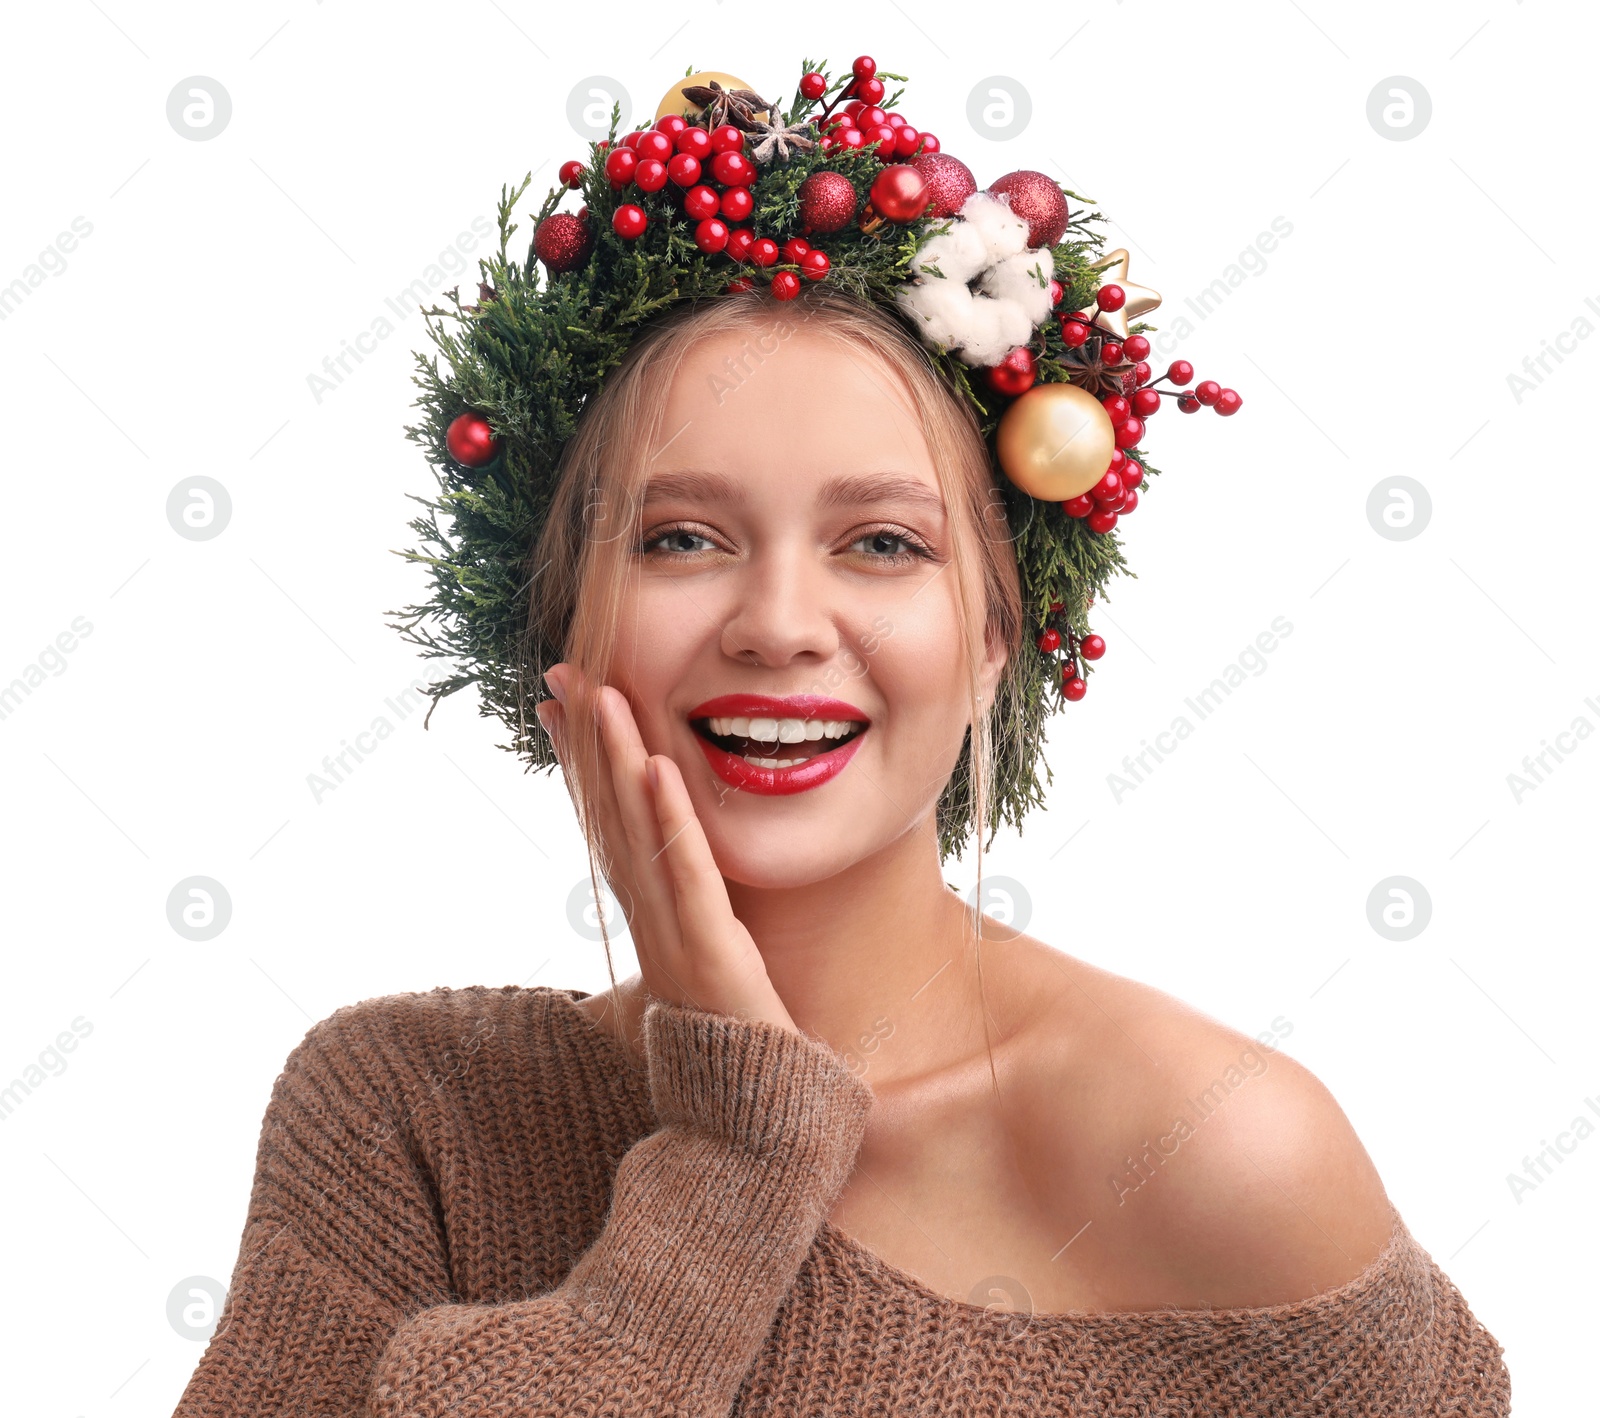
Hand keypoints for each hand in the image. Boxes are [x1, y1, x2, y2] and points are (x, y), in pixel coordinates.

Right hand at [536, 663, 799, 1036]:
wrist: (748, 1097)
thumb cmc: (726, 1027)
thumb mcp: (697, 950)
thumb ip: (681, 907)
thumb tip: (672, 868)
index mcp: (642, 907)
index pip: (602, 818)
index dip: (580, 758)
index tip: (559, 704)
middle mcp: (644, 909)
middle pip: (606, 810)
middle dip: (585, 739)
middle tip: (562, 675)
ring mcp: (671, 924)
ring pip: (637, 828)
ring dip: (618, 758)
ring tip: (604, 696)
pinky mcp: (708, 942)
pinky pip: (686, 870)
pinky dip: (672, 818)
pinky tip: (661, 768)